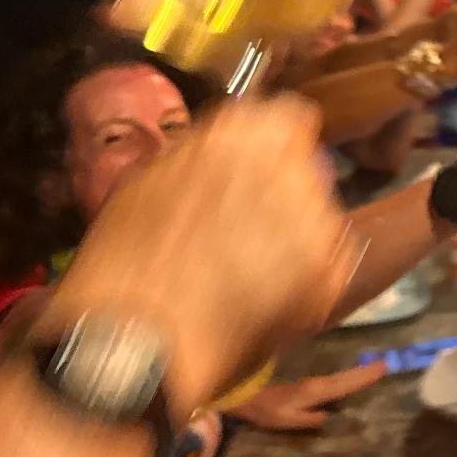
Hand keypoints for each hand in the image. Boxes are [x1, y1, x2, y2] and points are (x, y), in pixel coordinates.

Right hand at [44, 97, 359, 417]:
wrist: (131, 339)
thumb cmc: (125, 263)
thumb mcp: (152, 182)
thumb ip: (207, 158)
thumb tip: (232, 155)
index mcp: (241, 134)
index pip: (289, 117)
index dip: (275, 146)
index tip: (261, 169)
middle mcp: (288, 166)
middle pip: (306, 168)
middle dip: (285, 193)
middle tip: (246, 229)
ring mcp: (317, 218)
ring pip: (319, 215)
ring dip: (295, 236)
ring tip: (245, 273)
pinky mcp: (331, 269)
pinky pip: (329, 262)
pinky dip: (306, 277)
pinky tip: (258, 297)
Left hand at [229, 361, 386, 431]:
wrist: (245, 394)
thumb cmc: (266, 410)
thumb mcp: (288, 420)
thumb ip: (310, 418)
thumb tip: (333, 417)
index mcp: (316, 391)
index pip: (345, 385)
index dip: (364, 378)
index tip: (383, 367)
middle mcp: (317, 383)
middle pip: (346, 378)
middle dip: (365, 372)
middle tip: (385, 365)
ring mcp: (311, 381)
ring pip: (340, 377)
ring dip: (357, 373)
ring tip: (374, 369)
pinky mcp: (306, 383)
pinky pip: (332, 379)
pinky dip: (345, 377)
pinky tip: (348, 380)